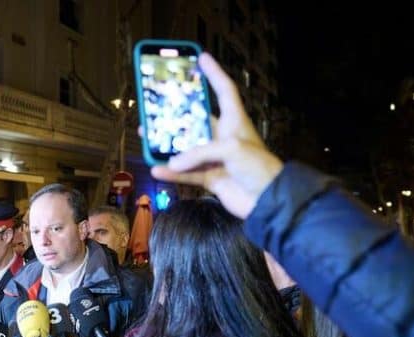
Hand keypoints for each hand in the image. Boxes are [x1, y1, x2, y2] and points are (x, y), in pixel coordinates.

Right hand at [149, 53, 282, 218]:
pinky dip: (172, 173)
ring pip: (186, 148)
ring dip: (167, 145)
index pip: (224, 90)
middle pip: (195, 121)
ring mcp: (216, 158)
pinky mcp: (211, 178)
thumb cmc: (257, 167)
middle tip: (155, 107)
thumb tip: (172, 162)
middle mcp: (224, 137)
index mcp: (235, 121)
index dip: (214, 73)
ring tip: (146, 137)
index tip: (201, 58)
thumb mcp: (231, 150)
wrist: (267, 201)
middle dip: (175, 115)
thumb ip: (199, 152)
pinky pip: (186, 173)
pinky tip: (156, 169)